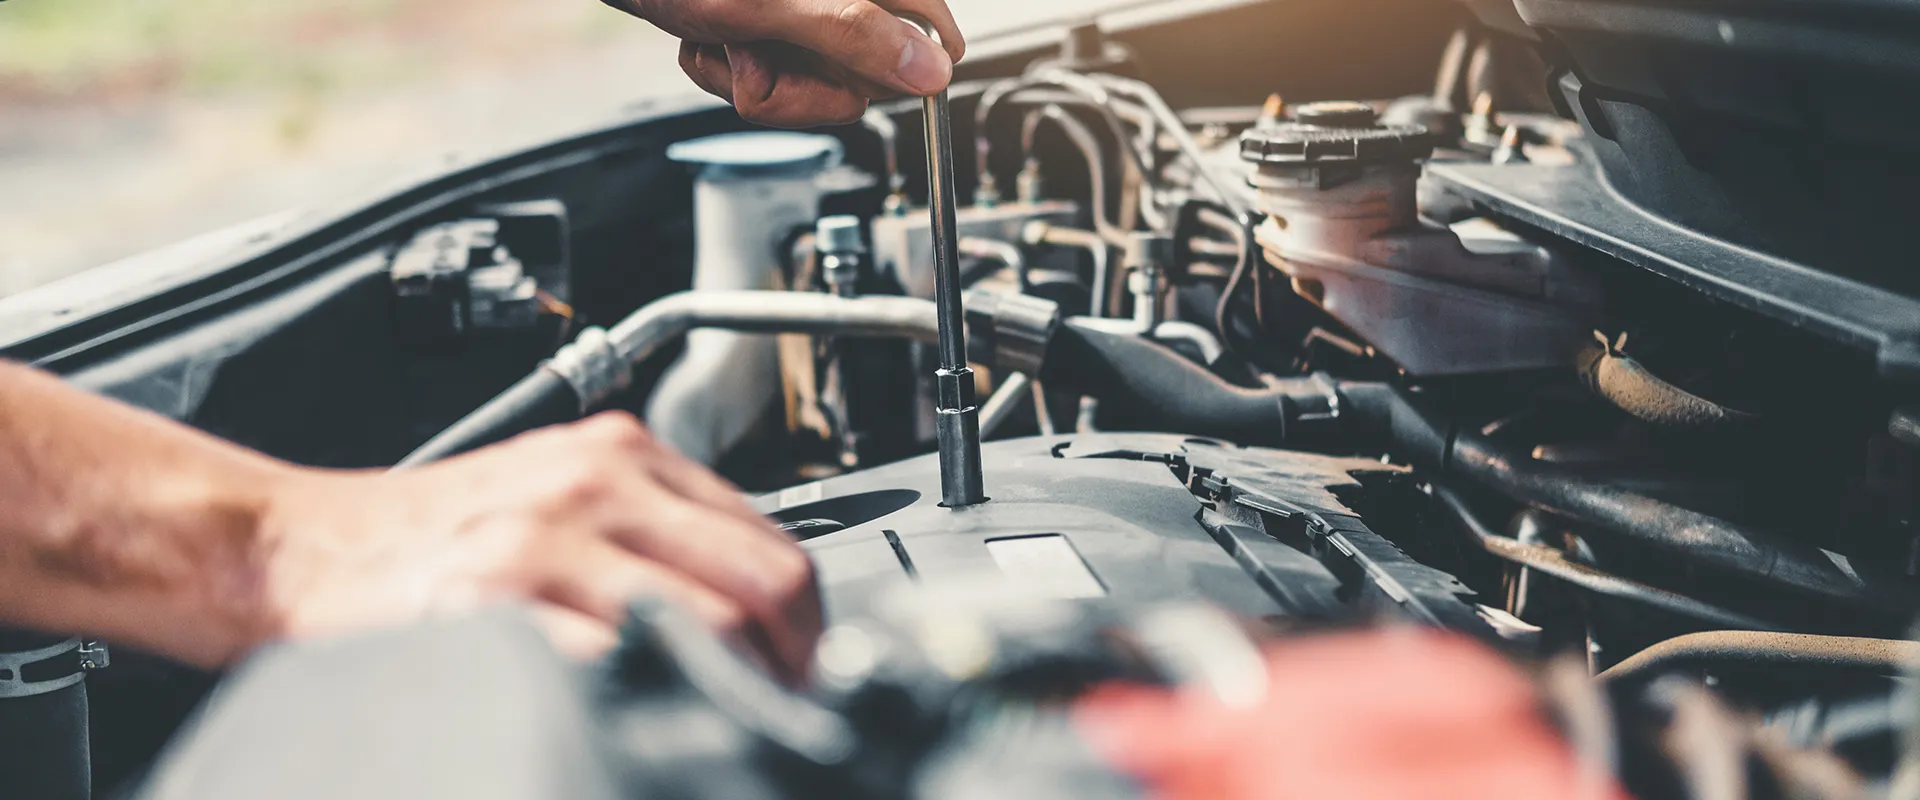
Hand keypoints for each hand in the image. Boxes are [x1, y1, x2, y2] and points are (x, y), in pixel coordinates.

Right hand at [256, 413, 819, 676]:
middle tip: (787, 718)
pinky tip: (645, 723)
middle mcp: (596, 482)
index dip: (810, 629)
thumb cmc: (426, 538)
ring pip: (710, 624)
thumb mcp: (558, 503)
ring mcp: (545, 535)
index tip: (807, 679)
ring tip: (728, 729)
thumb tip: (755, 616)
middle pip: (766, 583)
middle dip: (795, 668)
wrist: (293, 548)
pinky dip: (650, 702)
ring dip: (738, 693)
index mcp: (624, 454)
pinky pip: (616, 659)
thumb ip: (652, 537)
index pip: (775, 544)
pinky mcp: (492, 595)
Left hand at [605, 0, 965, 127]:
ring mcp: (802, 18)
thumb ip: (856, 36)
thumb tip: (930, 70)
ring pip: (806, 88)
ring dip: (750, 76)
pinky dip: (725, 68)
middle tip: (757, 45)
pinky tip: (710, 39)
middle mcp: (840, 0)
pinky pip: (764, 81)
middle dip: (798, 79)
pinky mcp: (766, 31)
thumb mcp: (773, 5)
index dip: (891, 72)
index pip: (927, 38)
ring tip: (726, 37)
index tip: (842, 73)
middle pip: (860, 80)